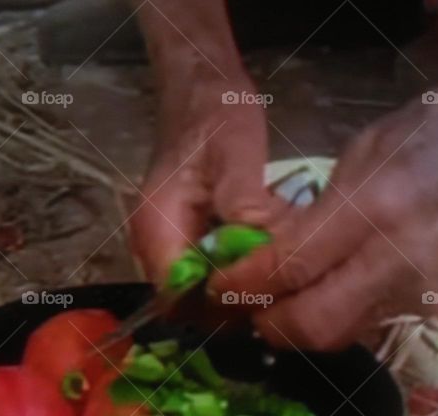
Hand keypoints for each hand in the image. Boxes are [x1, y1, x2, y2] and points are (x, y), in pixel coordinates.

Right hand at [129, 67, 284, 283]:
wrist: (200, 88)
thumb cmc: (215, 112)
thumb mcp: (235, 149)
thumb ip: (242, 200)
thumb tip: (253, 245)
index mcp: (158, 227)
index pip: (178, 297)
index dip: (218, 306)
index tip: (262, 294)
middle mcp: (155, 244)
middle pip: (189, 303)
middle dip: (234, 301)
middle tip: (281, 282)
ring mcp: (169, 243)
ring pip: (201, 291)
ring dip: (240, 287)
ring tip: (279, 268)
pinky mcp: (185, 239)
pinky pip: (209, 272)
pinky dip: (238, 270)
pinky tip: (268, 254)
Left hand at [211, 84, 437, 349]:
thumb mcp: (366, 149)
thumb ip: (317, 209)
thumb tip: (271, 252)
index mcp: (377, 207)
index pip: (291, 268)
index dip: (243, 286)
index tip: (214, 285)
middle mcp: (401, 262)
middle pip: (313, 326)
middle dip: (266, 324)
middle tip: (240, 307)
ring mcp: (422, 294)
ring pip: (339, 336)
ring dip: (296, 327)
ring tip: (271, 303)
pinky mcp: (435, 311)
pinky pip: (367, 326)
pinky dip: (333, 319)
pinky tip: (318, 298)